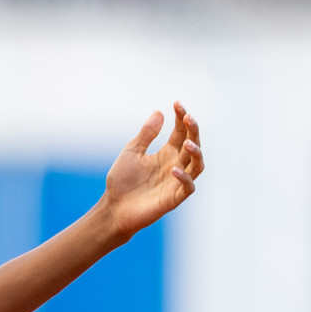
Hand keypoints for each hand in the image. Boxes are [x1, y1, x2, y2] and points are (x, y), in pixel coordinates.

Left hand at [103, 102, 203, 238]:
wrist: (113, 208)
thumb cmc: (122, 181)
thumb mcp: (132, 152)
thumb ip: (146, 134)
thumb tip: (159, 112)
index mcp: (167, 153)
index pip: (181, 132)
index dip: (181, 117)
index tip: (177, 103)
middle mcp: (176, 164)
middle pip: (193, 144)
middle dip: (193, 130)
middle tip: (188, 117)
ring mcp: (177, 181)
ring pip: (197, 164)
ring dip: (195, 152)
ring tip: (187, 141)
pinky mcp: (174, 198)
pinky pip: (188, 187)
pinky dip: (184, 178)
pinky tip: (174, 169)